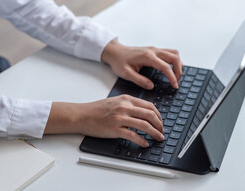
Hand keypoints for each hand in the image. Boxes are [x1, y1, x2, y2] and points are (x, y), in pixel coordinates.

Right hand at [45, 95, 163, 146]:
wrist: (81, 115)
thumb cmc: (97, 109)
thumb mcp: (116, 101)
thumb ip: (129, 105)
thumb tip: (144, 113)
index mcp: (127, 99)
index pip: (149, 106)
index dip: (158, 115)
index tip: (161, 122)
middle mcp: (125, 107)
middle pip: (150, 115)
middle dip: (160, 125)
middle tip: (162, 132)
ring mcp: (120, 118)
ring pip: (144, 125)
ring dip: (154, 133)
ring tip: (158, 138)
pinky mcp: (115, 129)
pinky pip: (133, 136)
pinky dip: (141, 141)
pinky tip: (145, 144)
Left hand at [101, 39, 182, 89]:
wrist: (115, 52)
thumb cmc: (119, 61)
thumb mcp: (126, 74)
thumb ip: (139, 80)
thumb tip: (151, 86)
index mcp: (147, 57)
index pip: (165, 67)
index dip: (172, 77)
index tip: (175, 86)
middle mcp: (153, 51)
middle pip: (174, 58)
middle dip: (179, 71)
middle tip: (177, 82)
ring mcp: (154, 49)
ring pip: (174, 53)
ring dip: (178, 64)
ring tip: (177, 76)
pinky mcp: (154, 50)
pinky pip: (170, 53)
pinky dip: (174, 60)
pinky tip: (173, 68)